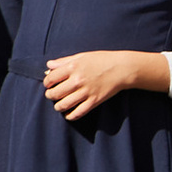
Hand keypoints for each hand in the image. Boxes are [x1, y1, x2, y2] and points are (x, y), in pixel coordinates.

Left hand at [42, 50, 158, 121]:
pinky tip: (68, 113)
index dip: (47, 83)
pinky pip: (78, 113)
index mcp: (73, 67)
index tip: (50, 84)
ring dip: (58, 106)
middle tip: (52, 95)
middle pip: (54, 93)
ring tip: (59, 104)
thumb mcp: (82, 56)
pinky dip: (70, 116)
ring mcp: (86, 92)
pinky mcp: (95, 101)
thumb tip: (49, 66)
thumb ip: (64, 61)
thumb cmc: (103, 60)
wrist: (123, 68)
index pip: (50, 79)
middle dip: (50, 95)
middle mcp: (77, 80)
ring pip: (63, 105)